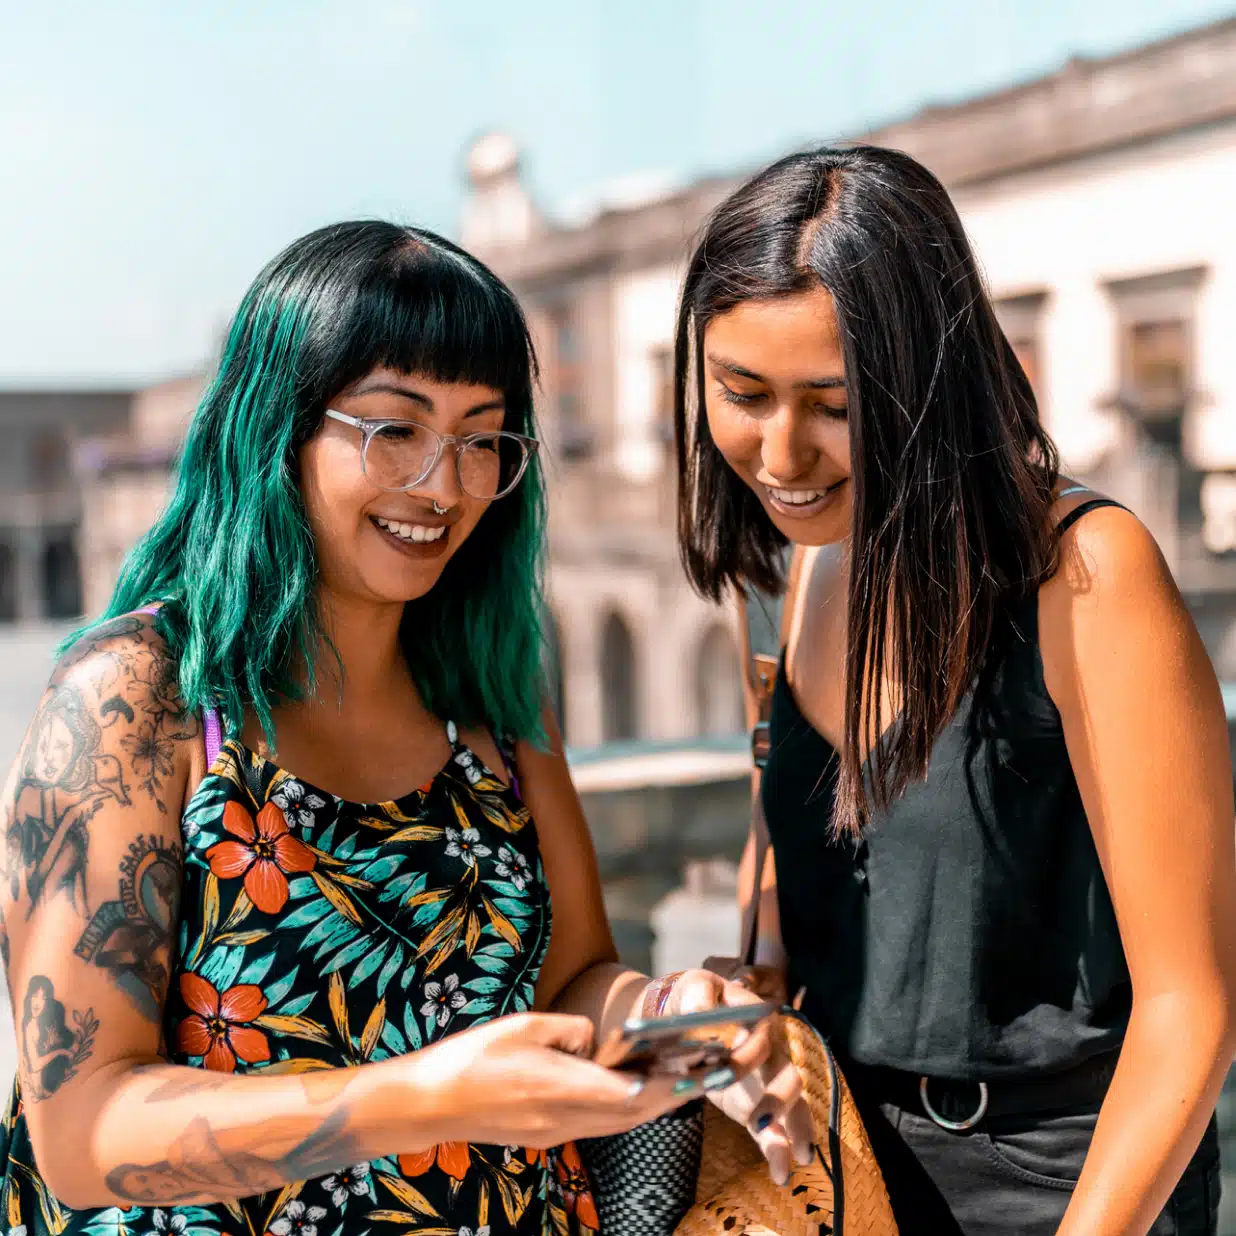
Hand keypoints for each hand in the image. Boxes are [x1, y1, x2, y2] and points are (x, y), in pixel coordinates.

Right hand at [411, 1011, 702, 1148]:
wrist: (430, 1103)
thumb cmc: (472, 1056)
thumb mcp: (524, 1025)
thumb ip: (569, 1030)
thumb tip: (596, 1040)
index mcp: (557, 1086)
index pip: (624, 1092)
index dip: (662, 1085)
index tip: (692, 1072)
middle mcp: (562, 1117)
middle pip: (629, 1114)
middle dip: (667, 1097)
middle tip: (701, 1075)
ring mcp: (554, 1133)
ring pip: (617, 1124)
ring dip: (649, 1106)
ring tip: (676, 1081)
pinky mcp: (546, 1137)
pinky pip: (598, 1126)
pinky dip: (622, 1110)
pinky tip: (631, 1092)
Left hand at [659, 969, 814, 1185]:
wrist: (682, 1020)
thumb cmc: (691, 999)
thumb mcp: (693, 988)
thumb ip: (699, 998)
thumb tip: (704, 1013)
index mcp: (756, 1017)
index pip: (760, 1035)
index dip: (748, 1052)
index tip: (728, 1067)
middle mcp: (770, 1049)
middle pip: (787, 1073)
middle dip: (779, 1100)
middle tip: (759, 1123)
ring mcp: (766, 1080)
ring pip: (792, 1105)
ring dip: (794, 1129)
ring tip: (795, 1158)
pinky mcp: (756, 1106)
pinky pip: (774, 1128)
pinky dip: (778, 1149)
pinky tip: (780, 1172)